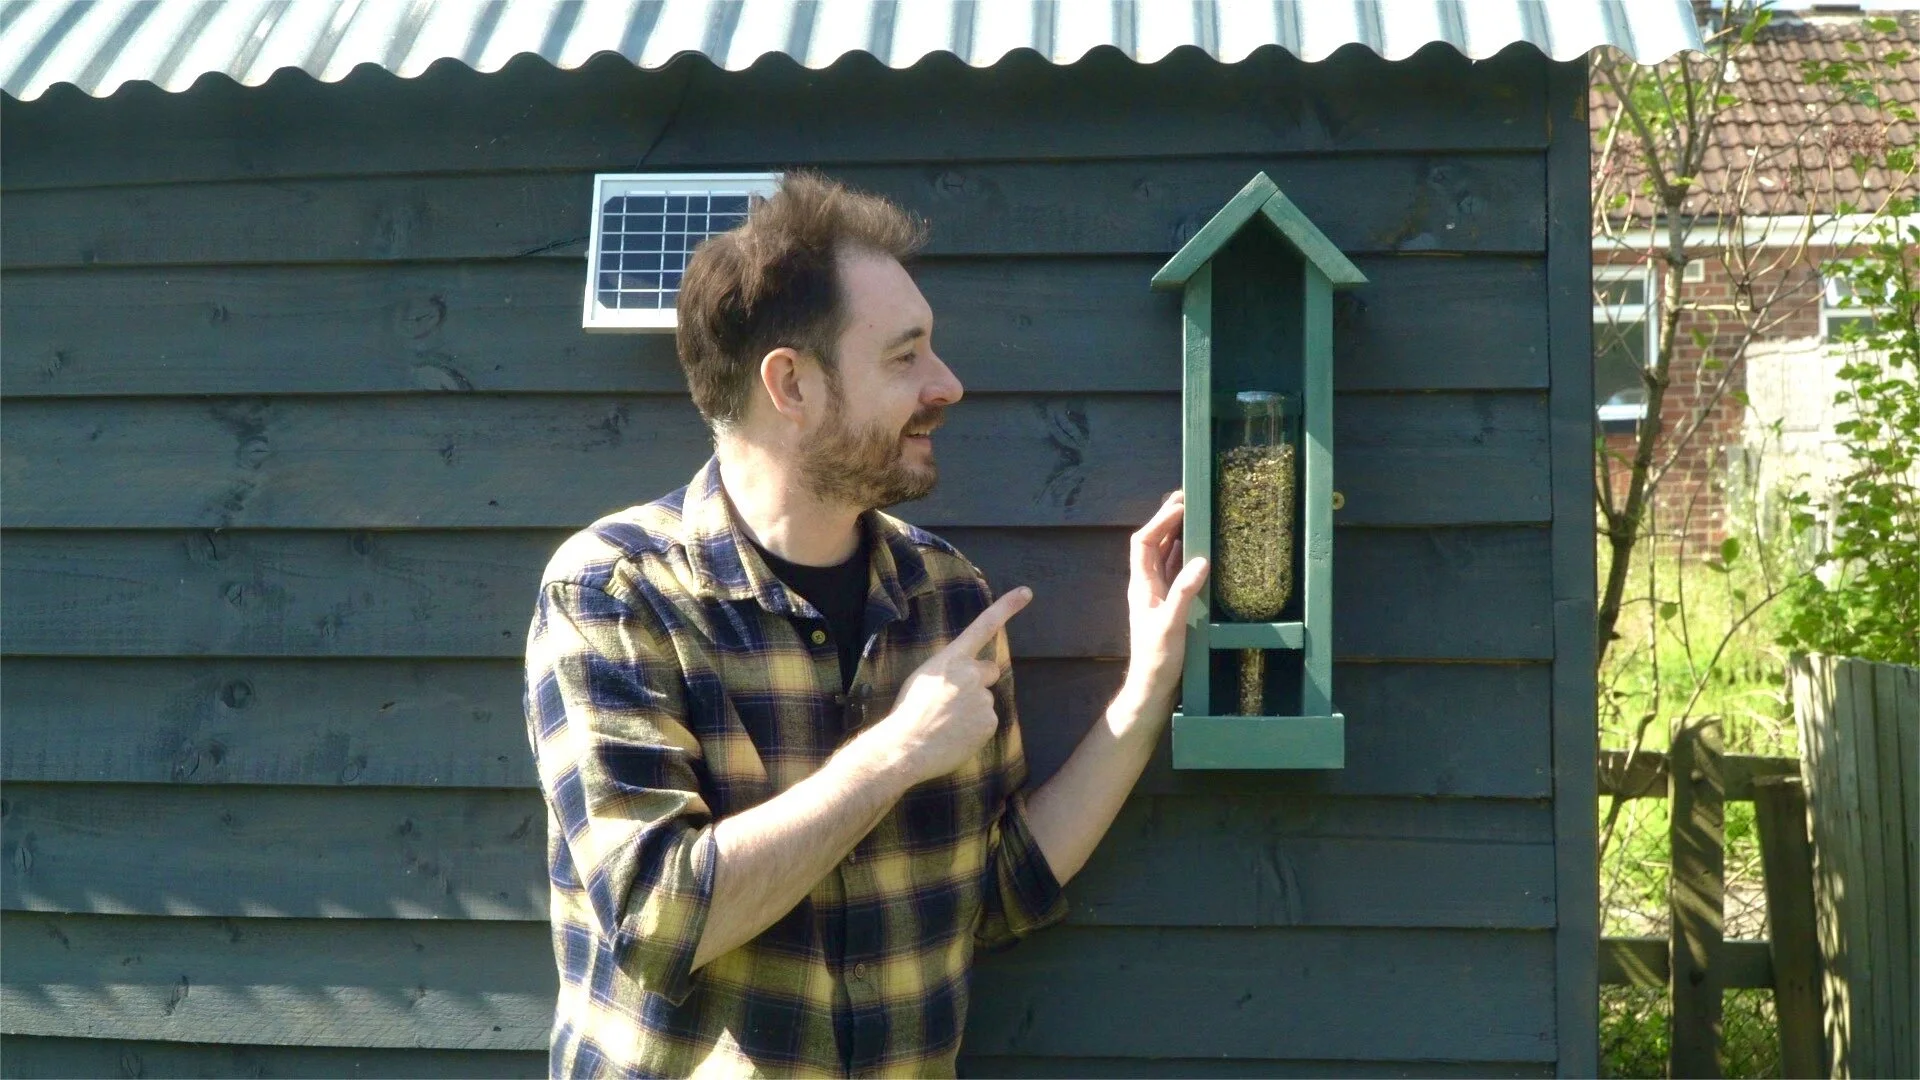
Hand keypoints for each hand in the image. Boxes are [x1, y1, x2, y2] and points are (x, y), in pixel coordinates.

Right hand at [874, 586, 1032, 784]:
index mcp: (951, 658)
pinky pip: (987, 722)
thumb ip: (948, 670)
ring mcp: (982, 697)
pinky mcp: (989, 721)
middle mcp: (971, 673)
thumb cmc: (907, 712)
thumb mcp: (923, 678)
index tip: (1026, 592)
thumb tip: (962, 678)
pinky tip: (955, 736)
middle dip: (979, 681)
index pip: (983, 626)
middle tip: (954, 700)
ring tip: (947, 723)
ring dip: (972, 710)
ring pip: (985, 700)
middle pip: (990, 670)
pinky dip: (975, 729)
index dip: (1007, 607)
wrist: (906, 746)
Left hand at [1124, 491, 1209, 708]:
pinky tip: (1201, 550)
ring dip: (1179, 534)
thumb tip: (1201, 560)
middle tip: (1190, 499)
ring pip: (1166, 555)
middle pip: (1154, 542)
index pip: (1143, 541)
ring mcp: (1158, 593)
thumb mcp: (1171, 625)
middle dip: (1168, 519)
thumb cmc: (1157, 659)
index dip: (1159, 520)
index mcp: (1141, 585)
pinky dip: (1187, 556)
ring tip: (1197, 516)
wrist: (1152, 687)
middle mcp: (1147, 584)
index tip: (1181, 505)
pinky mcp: (1170, 604)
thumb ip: (1184, 593)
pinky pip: (1177, 572)